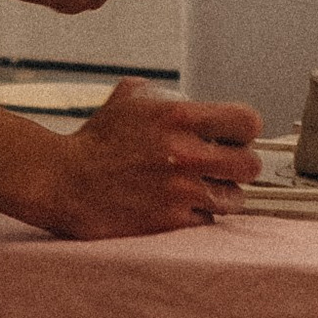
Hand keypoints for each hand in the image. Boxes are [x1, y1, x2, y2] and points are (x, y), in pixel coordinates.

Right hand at [37, 80, 260, 234]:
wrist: (66, 181)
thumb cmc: (98, 140)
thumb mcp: (132, 97)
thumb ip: (171, 95)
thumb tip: (199, 103)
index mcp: (179, 117)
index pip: (248, 122)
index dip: (244, 130)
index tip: (232, 136)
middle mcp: (185, 154)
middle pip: (251, 165)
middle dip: (239, 165)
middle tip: (222, 166)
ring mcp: (180, 191)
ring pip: (234, 198)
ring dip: (221, 194)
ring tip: (200, 188)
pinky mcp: (170, 222)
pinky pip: (209, 221)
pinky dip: (199, 215)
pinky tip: (180, 205)